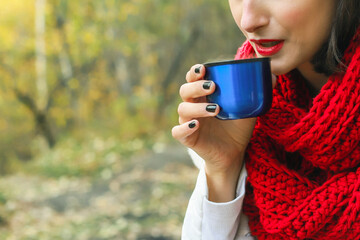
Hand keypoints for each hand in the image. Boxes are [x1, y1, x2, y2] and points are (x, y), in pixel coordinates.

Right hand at [172, 64, 275, 200]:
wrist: (234, 153)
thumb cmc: (237, 128)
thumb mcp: (249, 109)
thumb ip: (258, 93)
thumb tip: (274, 75)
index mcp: (204, 96)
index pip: (193, 79)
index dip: (194, 72)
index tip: (203, 68)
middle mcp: (194, 106)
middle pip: (185, 91)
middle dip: (195, 86)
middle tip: (212, 86)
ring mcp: (189, 122)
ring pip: (183, 110)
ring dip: (197, 107)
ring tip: (215, 109)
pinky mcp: (188, 138)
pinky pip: (177, 132)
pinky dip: (184, 128)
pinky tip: (195, 125)